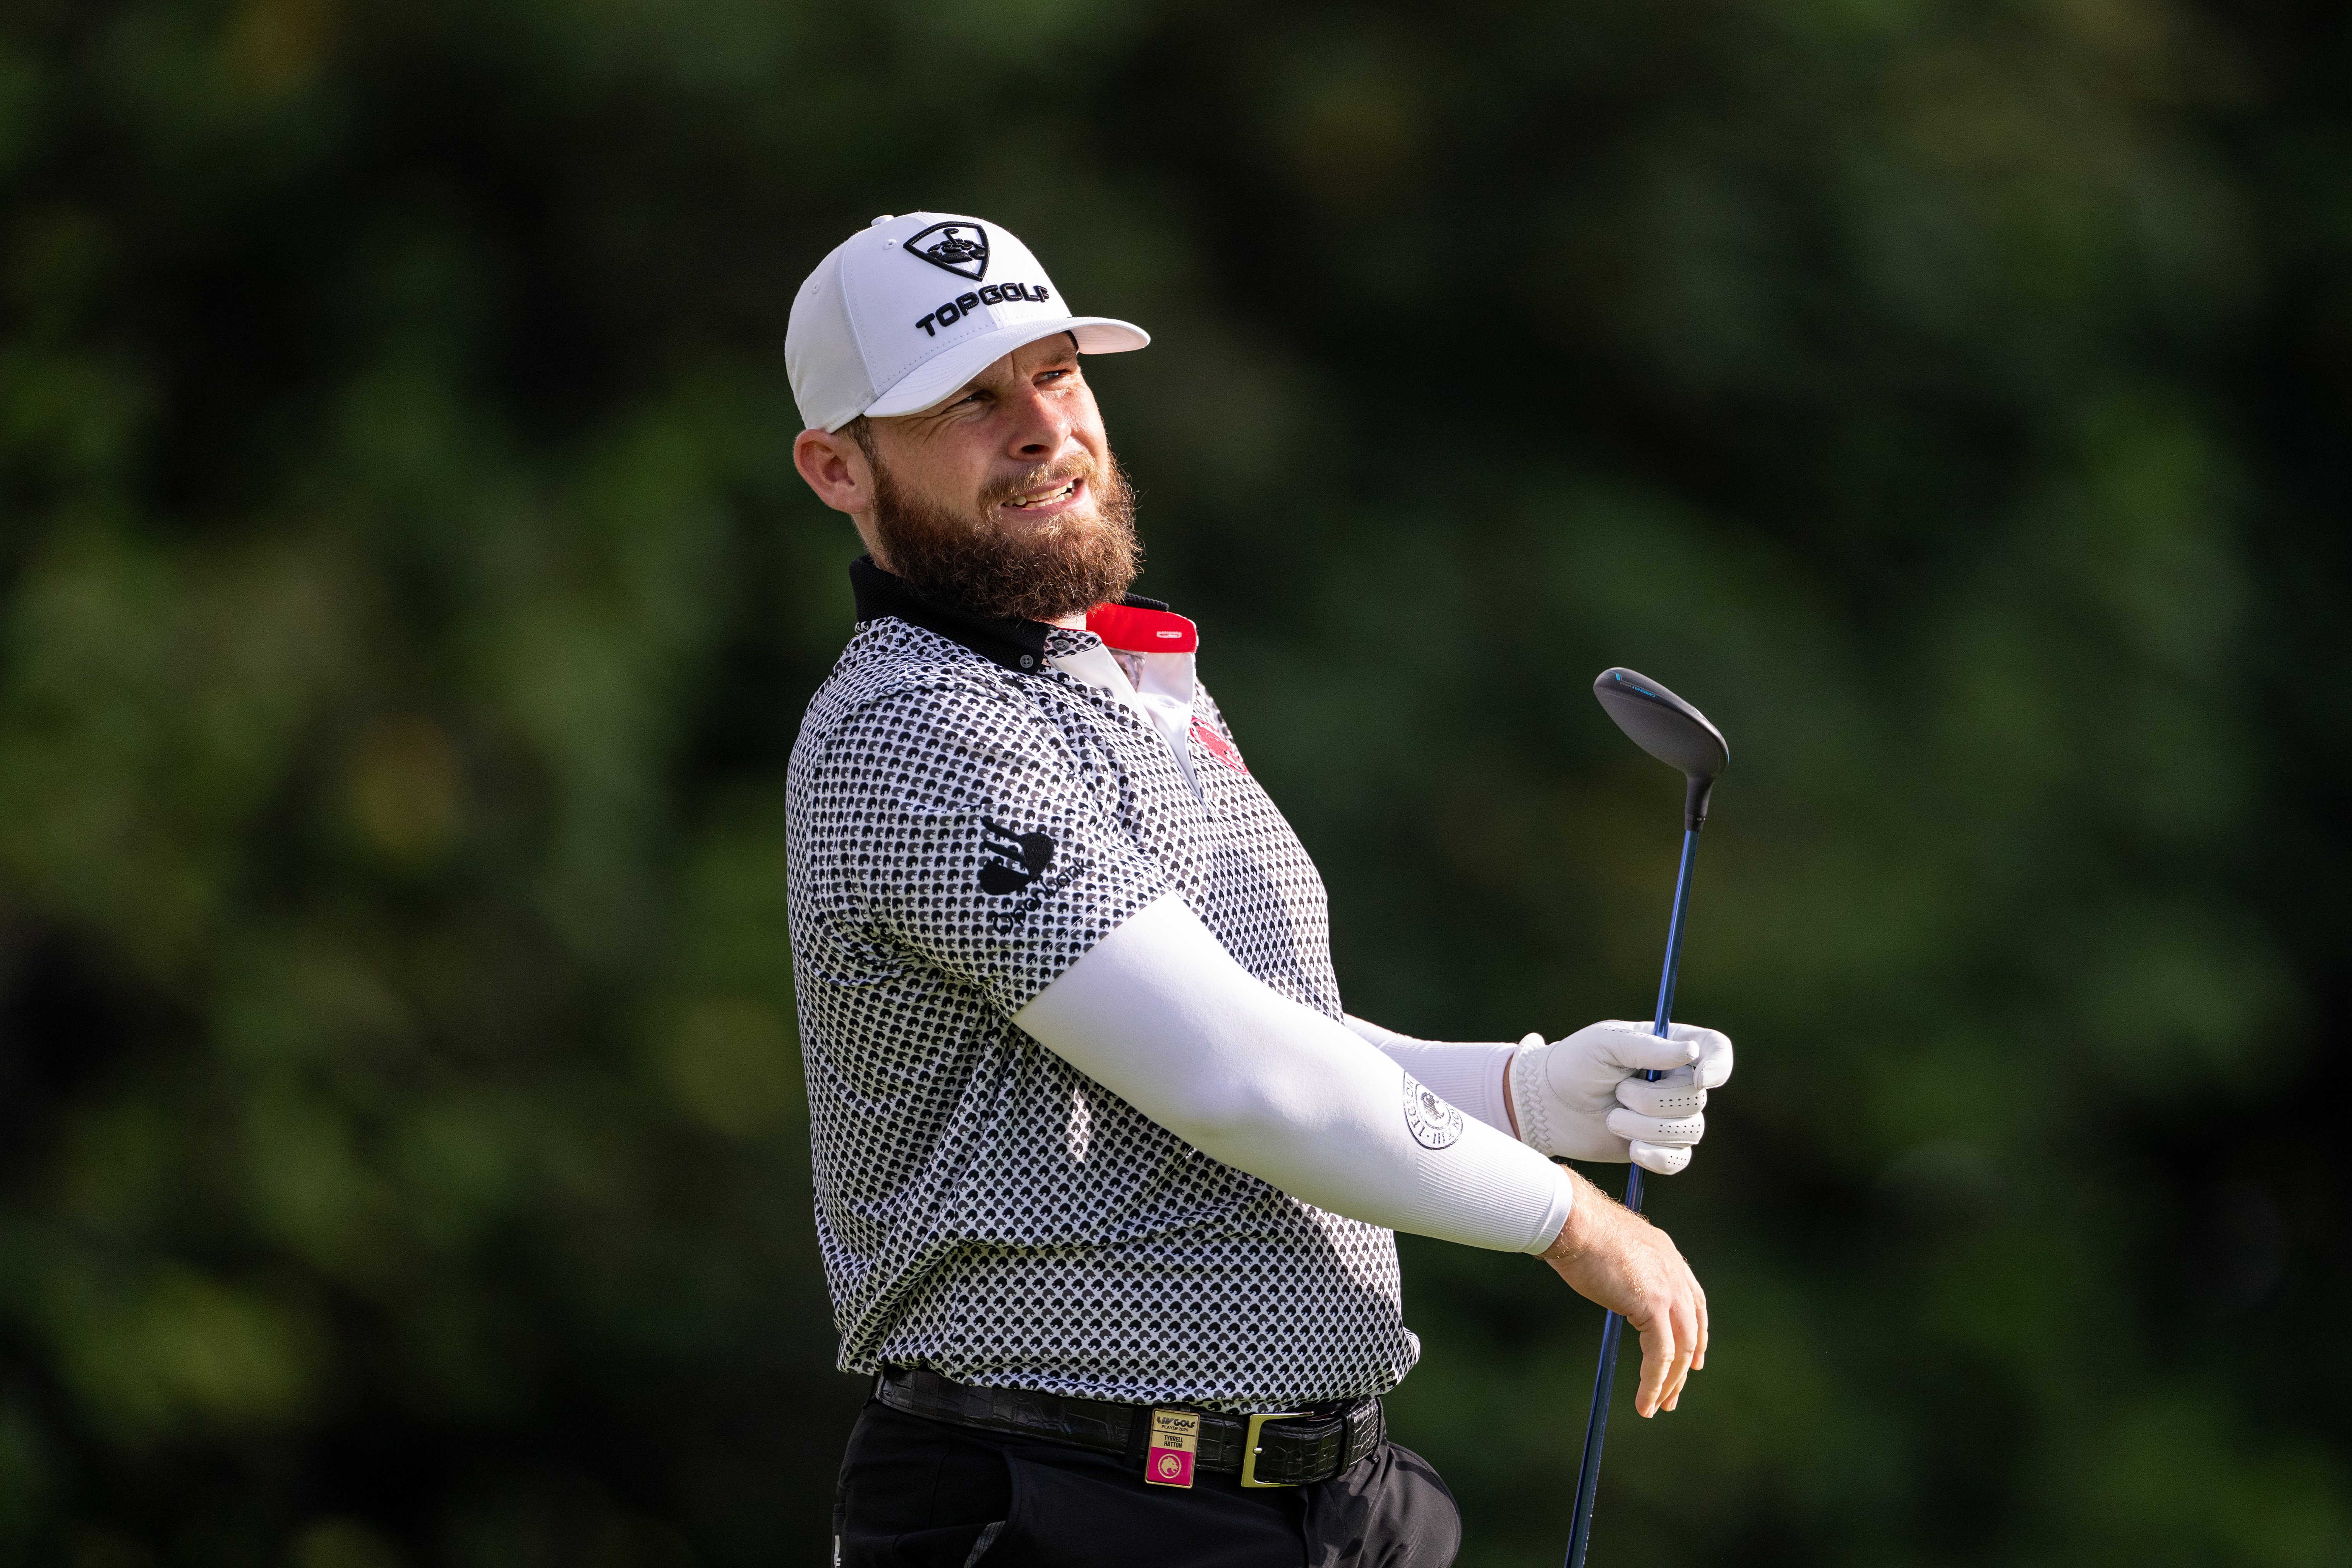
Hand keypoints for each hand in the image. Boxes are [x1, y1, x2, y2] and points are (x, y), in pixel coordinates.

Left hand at [1506, 1020, 1732, 1173]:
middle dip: (1654, 1101)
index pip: (1716, 1049)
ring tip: (1613, 1118)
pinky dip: (1658, 1157)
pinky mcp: (1659, 1146)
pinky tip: (1633, 1151)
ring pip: (1690, 1131)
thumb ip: (1647, 1047)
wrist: (1548, 1105)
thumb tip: (1691, 1051)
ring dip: (1647, 1128)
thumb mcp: (1604, 1044)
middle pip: (1697, 1098)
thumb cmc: (1574, 1064)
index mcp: (1671, 1046)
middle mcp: (1678, 1080)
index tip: (1701, 1079)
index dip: (1719, 1065)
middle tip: (1619, 1092)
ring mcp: (1671, 1115)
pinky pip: (1679, 1159)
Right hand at [1543, 1168, 1707, 1415]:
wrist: (1572, 1220)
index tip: (1693, 1361)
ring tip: (1655, 1407)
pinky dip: (1654, 1382)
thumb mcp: (1611, 1249)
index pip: (1694, 1301)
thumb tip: (1609, 1288)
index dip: (1696, 1334)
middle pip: (1692, 1330)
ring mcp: (1668, 1288)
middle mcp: (1675, 1271)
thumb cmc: (1577, 1229)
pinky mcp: (1654, 1305)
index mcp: (1667, 1254)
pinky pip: (1660, 1355)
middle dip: (1683, 1368)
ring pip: (1680, 1348)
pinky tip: (1644, 1401)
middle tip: (1672, 1396)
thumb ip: (1622, 1271)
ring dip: (1669, 1383)